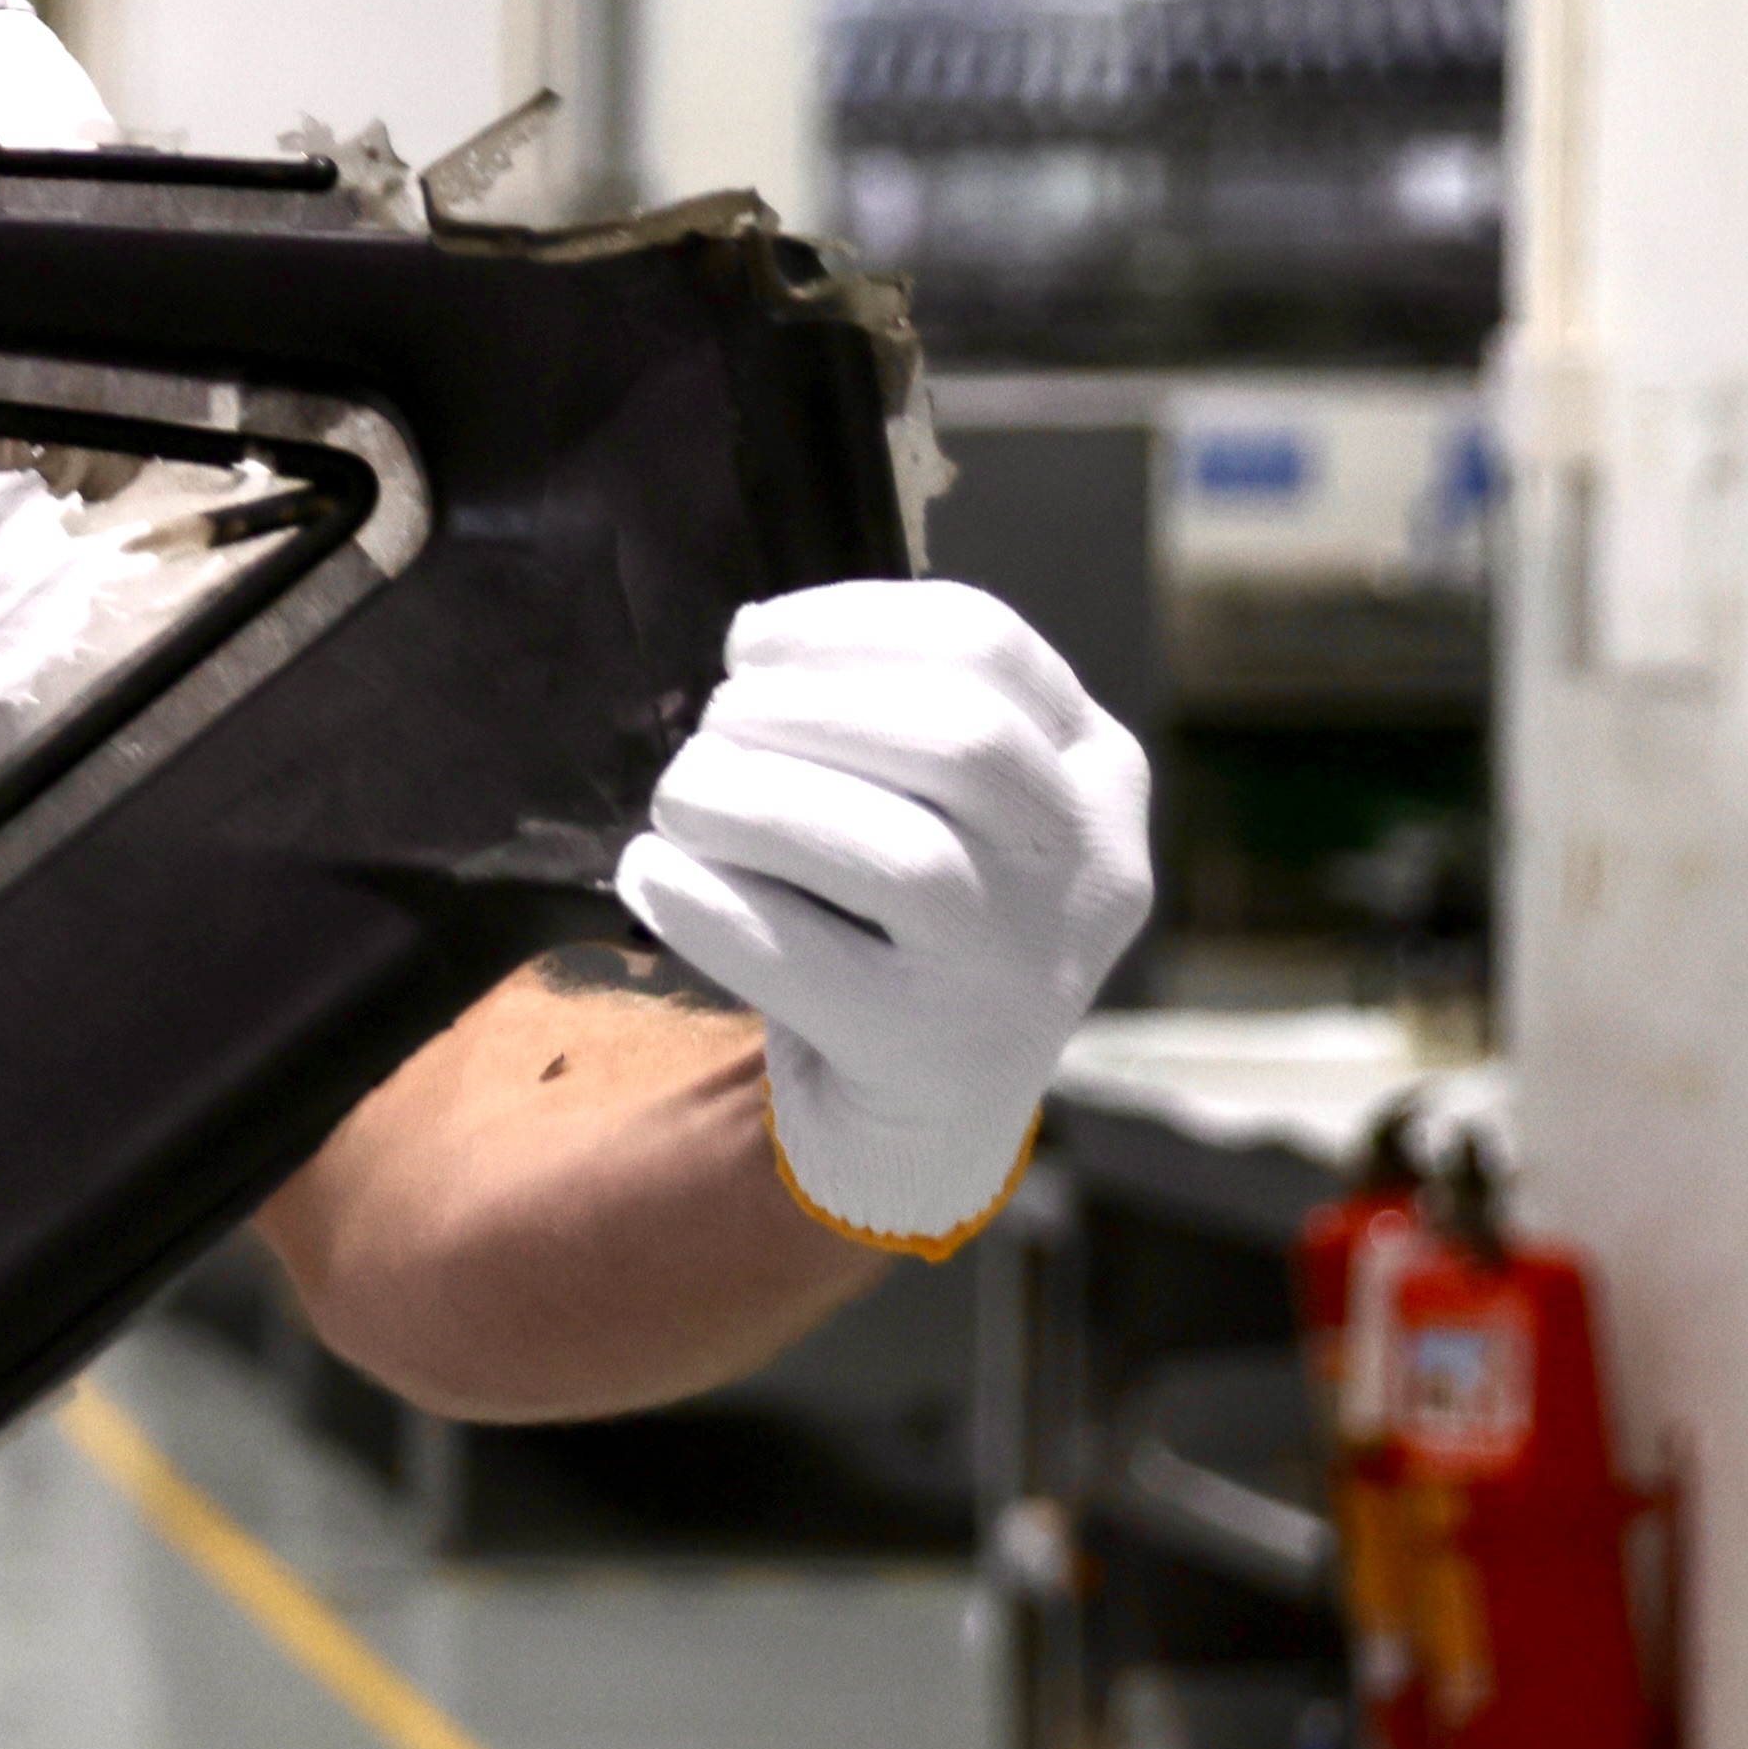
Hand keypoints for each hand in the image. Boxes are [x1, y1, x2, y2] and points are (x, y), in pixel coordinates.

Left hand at [613, 579, 1154, 1253]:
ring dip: (754, 802)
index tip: (749, 642)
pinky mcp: (936, 1058)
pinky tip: (651, 875)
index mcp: (1096, 773)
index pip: (985, 645)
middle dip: (805, 708)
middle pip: (958, 737)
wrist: (923, 1126)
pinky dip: (708, 905)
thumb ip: (881, 717)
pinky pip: (805, 963)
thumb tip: (756, 639)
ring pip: (897, 855)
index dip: (848, 623)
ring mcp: (1024, 971)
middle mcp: (1088, 870)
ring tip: (679, 797)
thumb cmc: (907, 927)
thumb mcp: (943, 806)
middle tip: (712, 725)